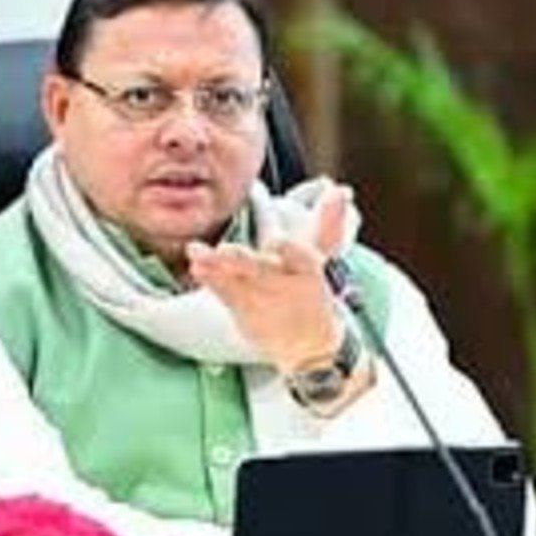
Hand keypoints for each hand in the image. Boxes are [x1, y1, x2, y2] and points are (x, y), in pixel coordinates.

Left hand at [186, 184, 351, 373]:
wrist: (308, 345)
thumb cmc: (310, 290)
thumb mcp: (321, 257)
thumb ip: (327, 223)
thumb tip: (340, 189)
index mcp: (306, 271)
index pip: (301, 259)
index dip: (289, 251)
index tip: (277, 242)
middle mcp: (282, 286)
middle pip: (262, 272)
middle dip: (242, 261)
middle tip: (224, 250)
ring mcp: (260, 301)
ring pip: (237, 282)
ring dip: (216, 267)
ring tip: (195, 253)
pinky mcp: (242, 312)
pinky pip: (224, 294)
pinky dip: (210, 281)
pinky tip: (195, 267)